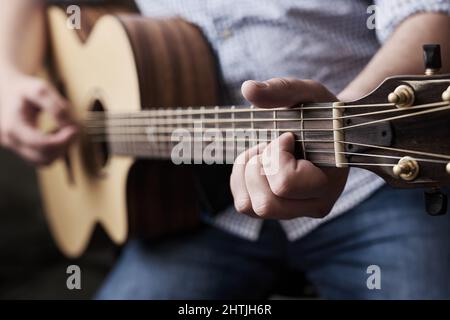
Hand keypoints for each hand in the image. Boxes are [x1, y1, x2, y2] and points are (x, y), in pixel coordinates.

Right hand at [0, 70, 76, 164]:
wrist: (6, 89)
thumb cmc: (24, 89)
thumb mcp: (41, 89)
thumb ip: (56, 107)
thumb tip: (69, 126)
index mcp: (13, 126)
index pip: (42, 145)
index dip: (63, 140)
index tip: (74, 129)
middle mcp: (11, 141)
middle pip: (44, 158)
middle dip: (64, 145)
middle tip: (73, 129)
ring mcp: (16, 148)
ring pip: (45, 162)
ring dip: (60, 149)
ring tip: (63, 130)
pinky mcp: (22, 150)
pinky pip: (42, 159)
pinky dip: (54, 151)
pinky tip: (56, 134)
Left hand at [230, 78, 348, 218]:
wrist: (329, 130)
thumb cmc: (322, 113)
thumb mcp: (309, 94)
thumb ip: (283, 90)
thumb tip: (248, 89)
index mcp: (328, 184)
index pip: (285, 184)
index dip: (276, 155)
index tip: (288, 136)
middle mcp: (313, 205)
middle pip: (265, 203)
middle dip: (258, 167)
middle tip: (272, 145)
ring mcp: (293, 211)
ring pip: (250, 207)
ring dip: (247, 173)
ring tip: (263, 153)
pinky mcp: (276, 209)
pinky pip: (244, 204)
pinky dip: (240, 180)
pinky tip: (257, 162)